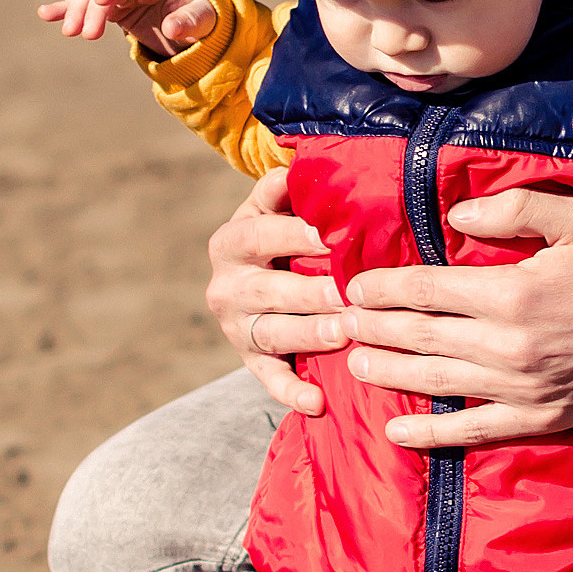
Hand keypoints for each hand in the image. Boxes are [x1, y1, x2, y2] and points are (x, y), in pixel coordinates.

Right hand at [39, 0, 216, 58]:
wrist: (195, 20)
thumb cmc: (202, 15)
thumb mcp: (206, 19)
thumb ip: (191, 22)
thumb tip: (172, 28)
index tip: (102, 0)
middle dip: (92, 7)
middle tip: (85, 35)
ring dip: (77, 10)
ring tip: (70, 33)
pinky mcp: (112, 7)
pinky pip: (86, 6)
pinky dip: (67, 9)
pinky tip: (45, 14)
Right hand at [206, 167, 341, 415]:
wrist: (252, 272)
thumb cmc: (278, 232)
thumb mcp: (272, 206)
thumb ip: (282, 189)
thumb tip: (294, 168)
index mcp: (231, 242)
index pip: (260, 235)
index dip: (293, 235)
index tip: (329, 236)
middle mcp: (227, 287)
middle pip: (268, 291)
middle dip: (308, 293)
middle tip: (345, 294)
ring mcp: (237, 327)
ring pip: (272, 333)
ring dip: (308, 336)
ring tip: (343, 334)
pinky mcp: (250, 359)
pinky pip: (269, 378)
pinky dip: (291, 392)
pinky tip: (316, 402)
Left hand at [321, 189, 572, 450]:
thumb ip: (511, 213)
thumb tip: (453, 220)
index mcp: (512, 291)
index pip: (425, 289)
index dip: (381, 286)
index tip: (351, 282)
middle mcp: (508, 346)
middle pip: (418, 337)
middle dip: (369, 329)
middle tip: (333, 320)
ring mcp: (524, 388)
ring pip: (435, 383)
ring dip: (386, 373)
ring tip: (350, 361)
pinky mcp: (543, 418)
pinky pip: (473, 431)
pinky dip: (430, 434)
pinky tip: (397, 431)